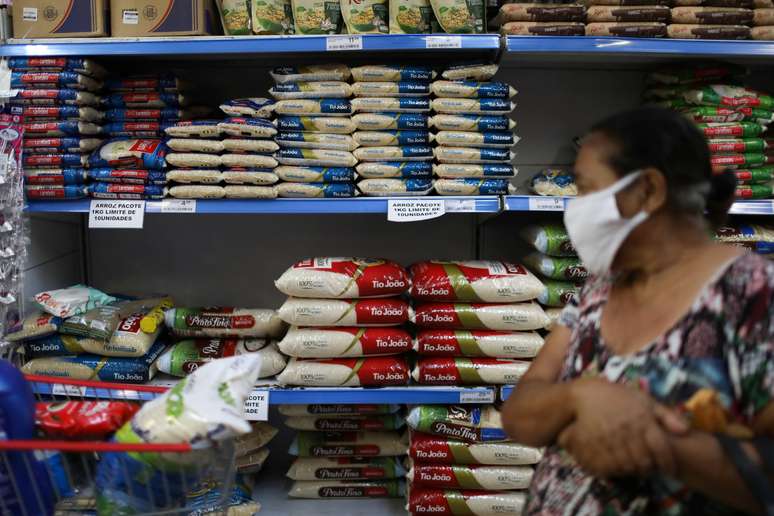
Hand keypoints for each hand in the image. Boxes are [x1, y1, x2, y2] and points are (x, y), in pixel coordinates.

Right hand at [558, 378, 686, 478]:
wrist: (585, 394)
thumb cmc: (619, 397)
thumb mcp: (644, 400)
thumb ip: (667, 415)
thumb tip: (686, 431)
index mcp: (642, 420)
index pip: (661, 448)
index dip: (668, 463)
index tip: (670, 469)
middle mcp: (627, 430)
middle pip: (644, 461)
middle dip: (650, 469)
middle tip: (650, 469)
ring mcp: (609, 438)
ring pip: (627, 466)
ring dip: (633, 471)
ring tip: (635, 467)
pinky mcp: (593, 445)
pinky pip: (608, 466)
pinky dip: (616, 471)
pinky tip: (618, 466)